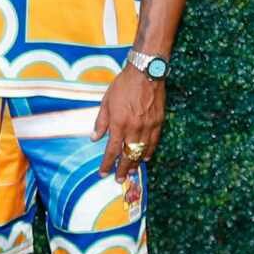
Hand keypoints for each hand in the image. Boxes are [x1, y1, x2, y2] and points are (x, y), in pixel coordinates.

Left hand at [91, 65, 165, 181]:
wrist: (145, 73)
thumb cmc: (123, 85)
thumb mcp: (106, 101)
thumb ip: (101, 121)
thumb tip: (94, 137)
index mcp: (118, 123)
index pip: (112, 150)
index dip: (107, 164)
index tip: (103, 173)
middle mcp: (133, 128)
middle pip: (127, 155)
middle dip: (122, 169)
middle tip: (118, 179)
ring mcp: (148, 126)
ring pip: (141, 151)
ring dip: (135, 164)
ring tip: (130, 173)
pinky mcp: (158, 123)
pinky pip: (154, 143)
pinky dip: (149, 152)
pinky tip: (145, 158)